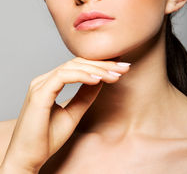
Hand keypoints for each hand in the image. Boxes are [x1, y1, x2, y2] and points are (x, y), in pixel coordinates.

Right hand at [1, 57, 129, 172]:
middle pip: (77, 62)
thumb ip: (84, 96)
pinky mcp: (39, 93)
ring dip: (96, 69)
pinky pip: (62, 77)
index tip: (120, 67)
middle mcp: (44, 80)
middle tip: (124, 67)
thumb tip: (100, 80)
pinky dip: (81, 76)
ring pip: (71, 66)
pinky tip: (98, 80)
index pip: (78, 66)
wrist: (27, 159)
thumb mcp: (73, 114)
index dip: (100, 64)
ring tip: (115, 75)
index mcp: (50, 83)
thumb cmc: (46, 138)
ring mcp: (40, 85)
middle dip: (102, 64)